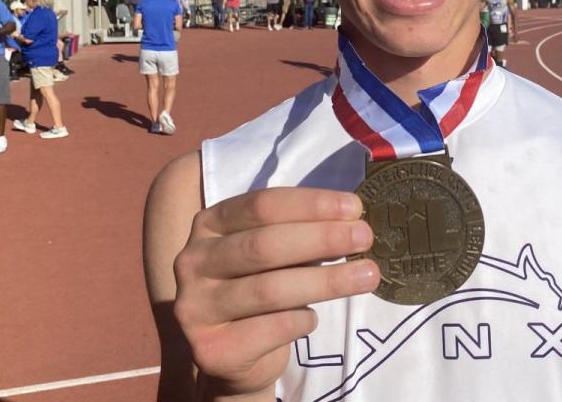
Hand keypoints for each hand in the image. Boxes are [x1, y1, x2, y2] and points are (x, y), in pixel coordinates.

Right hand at [173, 187, 378, 397]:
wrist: (234, 356)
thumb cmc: (262, 289)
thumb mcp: (273, 252)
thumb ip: (299, 233)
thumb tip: (352, 218)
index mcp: (209, 224)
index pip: (261, 205)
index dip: (310, 204)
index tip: (354, 207)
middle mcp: (193, 261)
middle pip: (264, 245)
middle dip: (321, 238)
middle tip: (364, 237)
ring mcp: (195, 307)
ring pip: (270, 289)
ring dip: (326, 281)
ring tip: (367, 275)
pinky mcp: (211, 350)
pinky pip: (270, 329)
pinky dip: (301, 320)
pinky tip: (312, 318)